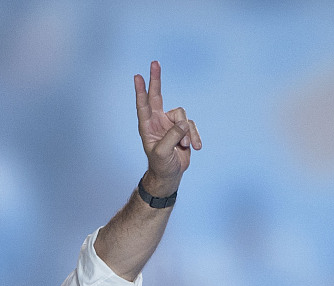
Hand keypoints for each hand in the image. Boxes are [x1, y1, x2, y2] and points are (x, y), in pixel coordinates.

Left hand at [134, 61, 201, 196]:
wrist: (170, 174)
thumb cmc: (161, 165)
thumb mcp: (163, 152)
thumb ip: (172, 136)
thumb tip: (183, 123)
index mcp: (147, 126)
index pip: (143, 105)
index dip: (141, 91)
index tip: (138, 76)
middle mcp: (158, 121)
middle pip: (157, 96)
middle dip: (156, 80)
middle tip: (154, 63)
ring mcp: (170, 124)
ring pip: (183, 116)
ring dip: (187, 133)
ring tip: (184, 147)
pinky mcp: (183, 129)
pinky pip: (191, 126)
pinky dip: (194, 137)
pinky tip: (195, 147)